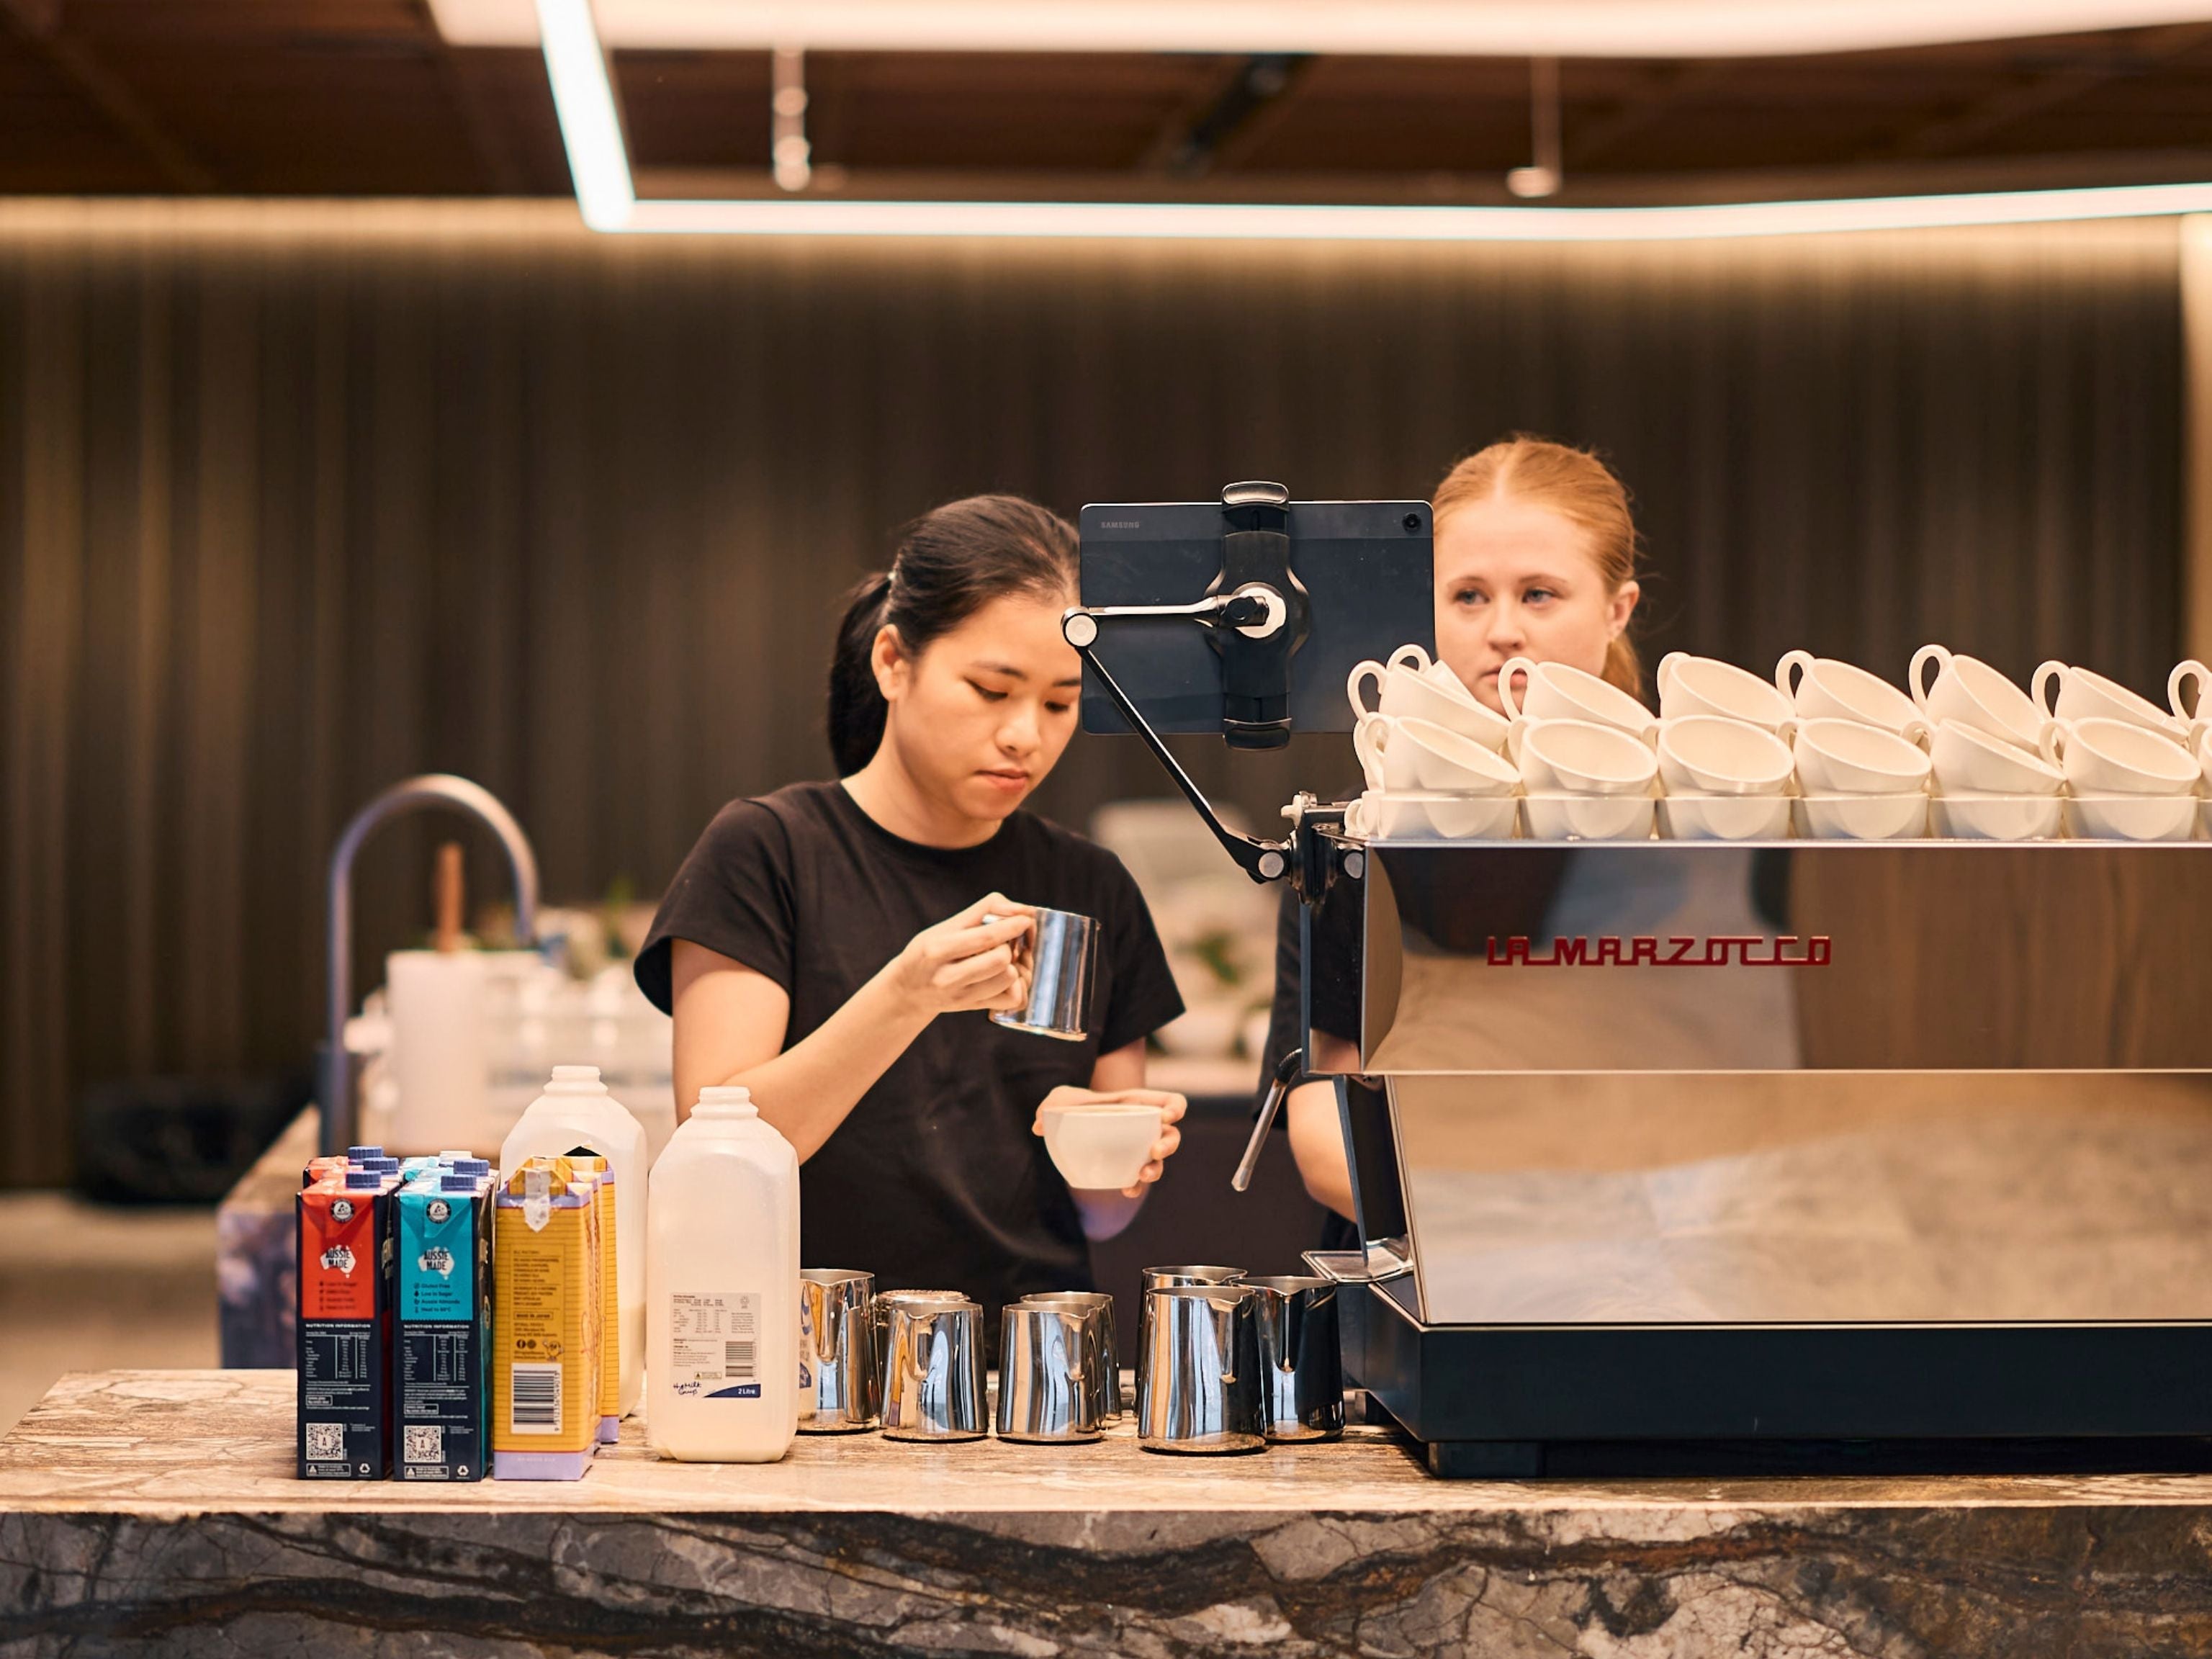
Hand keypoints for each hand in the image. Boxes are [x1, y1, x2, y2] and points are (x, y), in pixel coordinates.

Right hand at [882, 893, 1033, 1021]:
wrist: (908, 991)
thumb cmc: (929, 951)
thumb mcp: (946, 926)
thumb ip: (984, 911)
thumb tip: (1024, 910)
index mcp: (937, 950)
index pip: (985, 938)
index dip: (1012, 927)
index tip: (1025, 919)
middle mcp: (947, 977)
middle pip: (1000, 960)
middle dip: (1010, 946)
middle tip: (1007, 941)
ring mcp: (961, 997)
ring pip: (1009, 980)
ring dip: (1015, 965)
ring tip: (1007, 958)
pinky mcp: (974, 1008)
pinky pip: (1013, 1000)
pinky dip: (1018, 986)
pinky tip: (1007, 977)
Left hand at [1032, 1086, 1186, 1197]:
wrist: (1072, 1125)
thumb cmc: (1074, 1106)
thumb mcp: (1062, 1098)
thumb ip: (1052, 1105)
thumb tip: (1039, 1125)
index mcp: (1138, 1105)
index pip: (1171, 1102)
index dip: (1176, 1108)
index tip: (1167, 1116)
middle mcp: (1145, 1128)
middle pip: (1172, 1135)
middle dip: (1169, 1144)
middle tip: (1155, 1150)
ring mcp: (1138, 1150)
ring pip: (1160, 1161)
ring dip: (1156, 1169)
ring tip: (1143, 1174)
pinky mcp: (1127, 1168)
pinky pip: (1139, 1180)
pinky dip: (1136, 1186)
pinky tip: (1126, 1190)